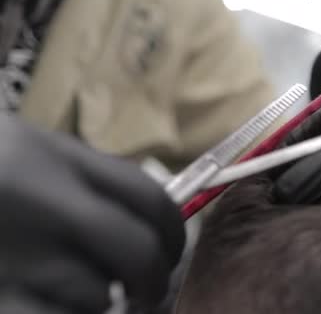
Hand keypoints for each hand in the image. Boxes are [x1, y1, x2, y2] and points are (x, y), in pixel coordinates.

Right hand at [0, 115, 184, 312]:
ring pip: (99, 298)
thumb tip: (151, 220)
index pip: (152, 198)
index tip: (171, 249)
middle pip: (139, 252)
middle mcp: (44, 205)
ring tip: (65, 286)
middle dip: (154, 278)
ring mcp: (18, 257)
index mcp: (58, 159)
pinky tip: (45, 300)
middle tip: (147, 291)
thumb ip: (91, 177)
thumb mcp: (33, 149)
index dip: (175, 231)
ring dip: (97, 301)